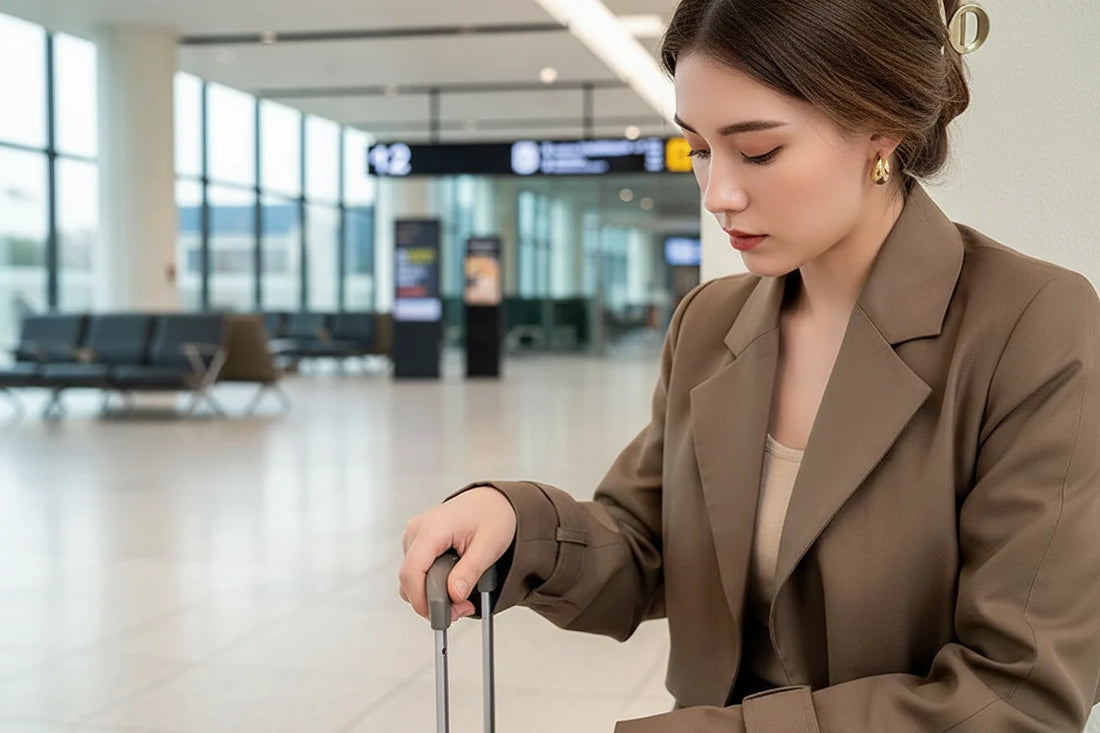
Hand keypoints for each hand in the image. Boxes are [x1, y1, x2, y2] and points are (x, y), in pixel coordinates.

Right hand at [399, 487, 516, 622]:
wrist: (493, 500)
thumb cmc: (493, 514)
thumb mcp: (489, 545)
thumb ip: (470, 571)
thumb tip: (454, 595)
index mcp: (433, 528)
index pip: (412, 571)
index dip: (421, 600)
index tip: (439, 615)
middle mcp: (418, 530)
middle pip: (409, 578)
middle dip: (430, 601)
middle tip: (460, 608)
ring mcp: (416, 535)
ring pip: (411, 577)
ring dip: (431, 593)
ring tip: (459, 596)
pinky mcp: (419, 542)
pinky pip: (417, 570)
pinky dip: (430, 583)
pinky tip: (451, 584)